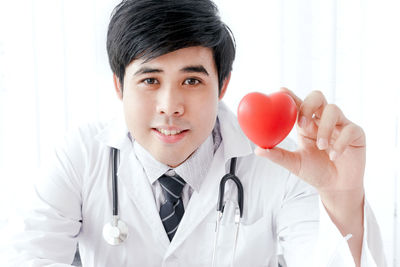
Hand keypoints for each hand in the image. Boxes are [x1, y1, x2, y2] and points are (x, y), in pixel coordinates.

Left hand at [255, 87, 364, 265]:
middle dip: (309, 105)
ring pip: (334, 110)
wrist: (336, 188)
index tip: (280, 91)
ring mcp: (341, 125)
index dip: (290, 96)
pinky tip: (334, 155)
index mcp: (306, 124)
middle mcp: (323, 120)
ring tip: (321, 146)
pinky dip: (340, 142)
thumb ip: (278, 155)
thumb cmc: (315, 172)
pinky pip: (350, 129)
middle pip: (318, 97)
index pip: (298, 104)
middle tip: (302, 123)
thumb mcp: (294, 163)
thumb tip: (258, 150)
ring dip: (325, 128)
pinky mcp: (356, 134)